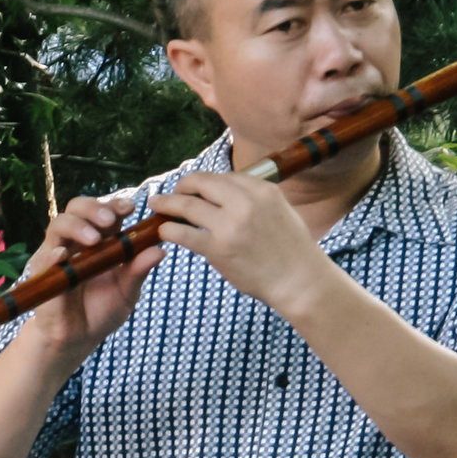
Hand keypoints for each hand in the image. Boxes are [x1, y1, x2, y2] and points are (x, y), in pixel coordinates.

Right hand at [14, 193, 168, 363]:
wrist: (78, 338)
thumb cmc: (102, 310)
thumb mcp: (127, 291)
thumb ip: (139, 270)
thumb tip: (160, 250)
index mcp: (100, 239)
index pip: (104, 211)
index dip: (115, 204)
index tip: (130, 207)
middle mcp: (76, 241)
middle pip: (77, 208)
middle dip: (94, 208)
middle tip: (110, 219)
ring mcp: (57, 255)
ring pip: (58, 224)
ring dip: (77, 226)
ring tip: (94, 239)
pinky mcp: (42, 274)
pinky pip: (44, 258)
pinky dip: (53, 254)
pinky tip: (63, 255)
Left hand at [152, 170, 332, 314]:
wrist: (300, 281)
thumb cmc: (291, 250)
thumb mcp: (280, 210)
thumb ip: (254, 198)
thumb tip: (224, 192)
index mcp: (262, 190)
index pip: (222, 177)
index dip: (202, 182)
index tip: (192, 188)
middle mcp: (246, 202)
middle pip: (201, 183)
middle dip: (181, 186)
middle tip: (169, 194)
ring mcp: (231, 225)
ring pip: (187, 206)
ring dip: (167, 204)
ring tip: (156, 205)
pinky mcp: (219, 249)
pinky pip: (183, 234)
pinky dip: (168, 230)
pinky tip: (163, 231)